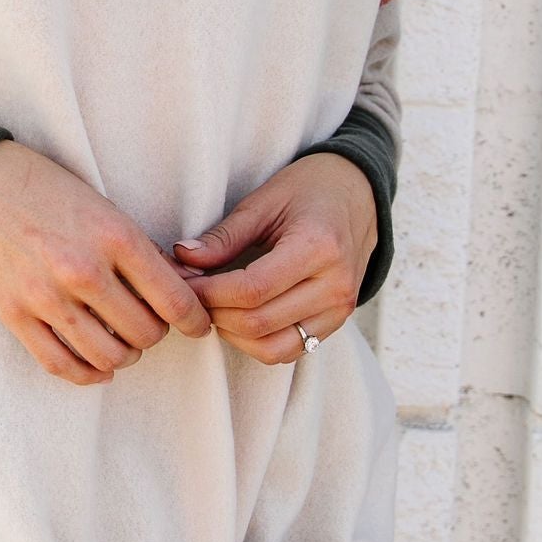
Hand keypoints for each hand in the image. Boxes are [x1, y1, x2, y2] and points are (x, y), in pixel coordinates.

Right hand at [0, 142, 212, 385]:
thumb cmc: (48, 190)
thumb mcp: (104, 207)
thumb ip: (140, 250)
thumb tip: (183, 289)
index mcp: (114, 237)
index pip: (174, 300)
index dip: (195, 320)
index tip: (198, 325)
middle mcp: (83, 271)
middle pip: (145, 334)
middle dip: (156, 334)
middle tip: (150, 323)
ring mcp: (46, 297)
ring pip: (108, 356)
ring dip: (125, 356)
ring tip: (124, 343)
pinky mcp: (15, 315)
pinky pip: (61, 364)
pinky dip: (88, 373)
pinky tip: (98, 367)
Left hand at [173, 152, 376, 367]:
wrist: (359, 195)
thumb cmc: (309, 189)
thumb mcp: (264, 201)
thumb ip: (225, 236)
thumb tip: (183, 258)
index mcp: (319, 247)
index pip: (251, 290)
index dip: (208, 293)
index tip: (182, 281)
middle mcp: (335, 285)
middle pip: (258, 322)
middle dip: (213, 313)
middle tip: (189, 294)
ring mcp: (340, 309)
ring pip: (273, 347)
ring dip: (232, 334)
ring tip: (213, 306)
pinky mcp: (337, 322)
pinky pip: (290, 351)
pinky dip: (257, 342)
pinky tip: (238, 317)